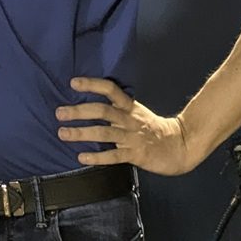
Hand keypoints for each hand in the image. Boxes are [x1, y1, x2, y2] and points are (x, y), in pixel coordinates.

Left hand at [57, 78, 204, 174]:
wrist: (180, 146)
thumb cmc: (154, 130)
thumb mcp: (137, 113)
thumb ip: (118, 109)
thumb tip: (90, 105)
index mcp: (130, 107)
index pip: (111, 90)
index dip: (92, 85)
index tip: (73, 83)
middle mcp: (130, 119)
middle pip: (102, 111)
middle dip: (79, 111)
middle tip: (59, 112)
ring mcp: (133, 137)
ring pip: (105, 133)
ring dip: (81, 133)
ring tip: (63, 134)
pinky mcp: (136, 155)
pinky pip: (114, 156)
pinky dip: (97, 157)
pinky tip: (81, 157)